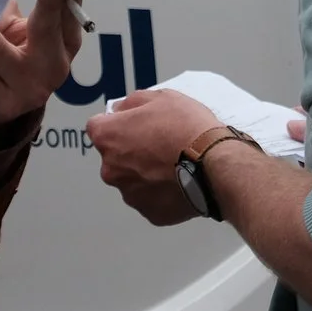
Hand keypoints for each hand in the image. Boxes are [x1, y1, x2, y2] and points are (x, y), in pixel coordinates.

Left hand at [86, 87, 219, 225]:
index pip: (97, 127)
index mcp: (108, 138)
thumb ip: (132, 103)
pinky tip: (178, 181)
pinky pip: (150, 199)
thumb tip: (120, 110)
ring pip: (131, 180)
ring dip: (144, 173)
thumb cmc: (187, 128)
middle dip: (130, 150)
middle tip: (158, 144)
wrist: (214, 164)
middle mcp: (111, 169)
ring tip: (172, 164)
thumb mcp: (161, 97)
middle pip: (113, 157)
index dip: (116, 123)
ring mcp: (129, 194)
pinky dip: (159, 192)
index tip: (134, 123)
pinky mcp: (149, 213)